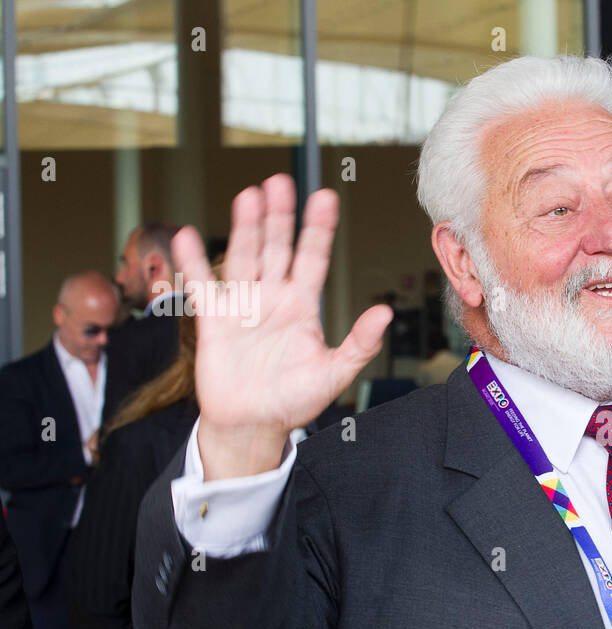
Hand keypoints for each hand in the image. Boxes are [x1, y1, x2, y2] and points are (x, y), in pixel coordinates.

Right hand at [173, 174, 391, 478]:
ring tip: (249, 194)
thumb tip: (385, 314)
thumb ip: (359, 344)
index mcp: (303, 307)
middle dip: (280, 216)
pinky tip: (188, 235)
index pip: (313, 258)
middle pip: (277, 247)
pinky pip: (202, 285)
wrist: (252, 426)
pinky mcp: (213, 320)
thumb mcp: (334, 374)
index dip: (318, 229)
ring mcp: (243, 305)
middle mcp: (273, 298)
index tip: (325, 197)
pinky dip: (193, 262)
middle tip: (282, 181)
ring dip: (246, 227)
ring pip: (244, 256)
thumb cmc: (294, 402)